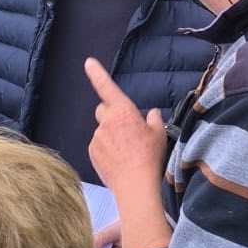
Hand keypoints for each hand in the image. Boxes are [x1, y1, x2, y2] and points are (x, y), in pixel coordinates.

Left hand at [85, 59, 170, 247]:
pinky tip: (118, 160)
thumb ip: (154, 120)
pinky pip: (98, 145)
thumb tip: (152, 114)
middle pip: (103, 110)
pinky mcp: (92, 152)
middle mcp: (106, 122)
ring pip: (102, 131)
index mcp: (123, 111)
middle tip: (126, 129)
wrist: (135, 184)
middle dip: (112, 115)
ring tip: (126, 151)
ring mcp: (97, 138)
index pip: (107, 87)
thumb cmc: (150, 156)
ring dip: (111, 135)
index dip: (97, 73)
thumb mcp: (159, 134)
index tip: (88, 62)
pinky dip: (106, 149)